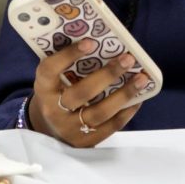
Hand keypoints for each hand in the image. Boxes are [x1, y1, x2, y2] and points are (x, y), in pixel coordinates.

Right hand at [27, 38, 146, 147]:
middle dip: (108, 74)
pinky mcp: (85, 142)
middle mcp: (53, 109)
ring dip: (124, 94)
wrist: (48, 129)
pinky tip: (138, 98)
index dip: (69, 55)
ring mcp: (70, 128)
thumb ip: (69, 65)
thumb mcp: (54, 79)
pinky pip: (110, 127)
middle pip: (82, 92)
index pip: (51, 69)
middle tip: (128, 59)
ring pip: (100, 112)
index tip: (91, 41)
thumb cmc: (56, 94)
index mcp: (43, 88)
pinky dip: (126, 111)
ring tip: (141, 79)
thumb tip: (102, 43)